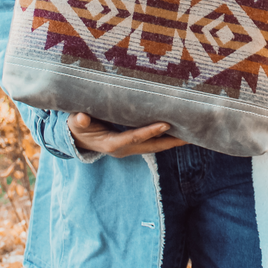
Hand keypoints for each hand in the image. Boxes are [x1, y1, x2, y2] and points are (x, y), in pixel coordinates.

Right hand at [68, 113, 187, 158]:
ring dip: (173, 141)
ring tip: (193, 133)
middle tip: (191, 135)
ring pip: (156, 145)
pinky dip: (166, 137)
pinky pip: (153, 142)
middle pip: (152, 146)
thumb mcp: (74, 123)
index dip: (150, 132)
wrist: (76, 138)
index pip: (134, 138)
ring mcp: (130, 148)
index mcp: (111, 144)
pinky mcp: (133, 143)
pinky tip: (179, 130)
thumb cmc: (76, 127)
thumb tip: (82, 118)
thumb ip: (78, 121)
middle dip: (171, 142)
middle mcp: (124, 149)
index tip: (166, 124)